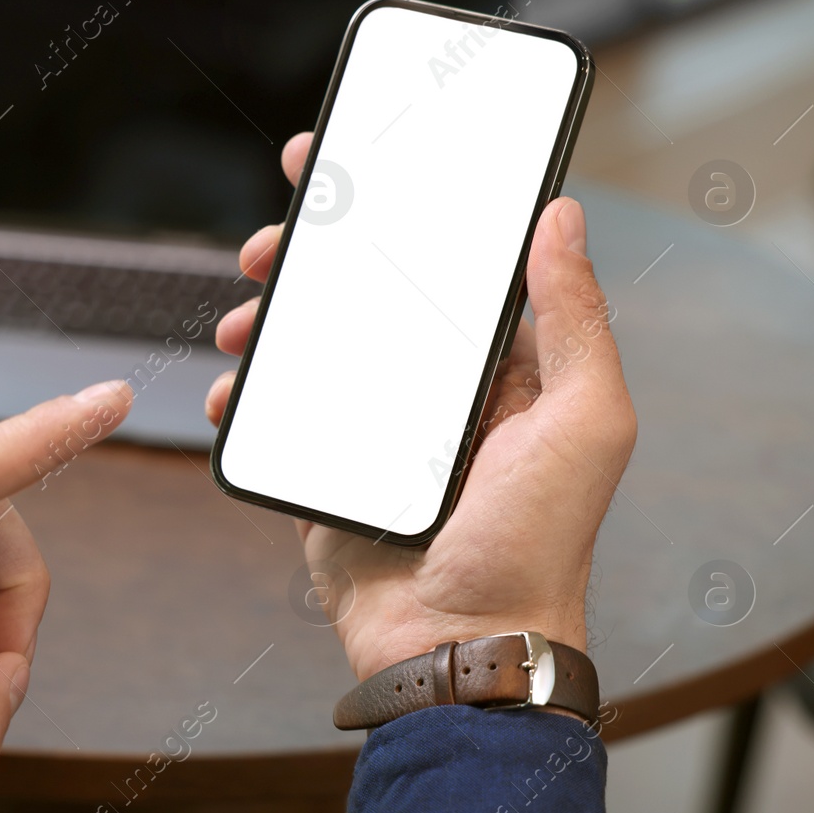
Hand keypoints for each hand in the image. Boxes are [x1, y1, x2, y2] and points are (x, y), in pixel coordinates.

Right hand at [207, 133, 635, 681]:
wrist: (461, 651)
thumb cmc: (538, 546)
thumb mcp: (585, 422)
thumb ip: (577, 319)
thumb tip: (562, 216)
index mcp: (498, 365)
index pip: (443, 263)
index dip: (397, 207)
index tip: (348, 161)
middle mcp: (435, 390)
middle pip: (363, 295)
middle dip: (311, 258)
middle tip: (270, 243)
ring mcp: (376, 432)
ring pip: (311, 347)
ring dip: (268, 321)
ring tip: (241, 320)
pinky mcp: (327, 472)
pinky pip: (277, 417)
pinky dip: (244, 397)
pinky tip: (228, 389)